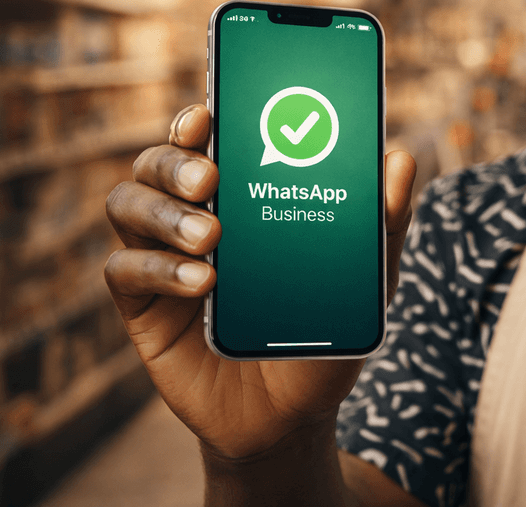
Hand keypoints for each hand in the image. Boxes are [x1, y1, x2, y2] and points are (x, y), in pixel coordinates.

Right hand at [104, 104, 416, 461]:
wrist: (293, 414)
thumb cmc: (325, 331)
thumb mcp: (364, 279)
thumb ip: (382, 223)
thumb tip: (401, 158)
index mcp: (242, 195)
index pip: (207, 138)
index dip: (199, 118)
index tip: (210, 112)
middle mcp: (196, 215)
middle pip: (158, 162)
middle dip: (177, 160)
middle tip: (213, 178)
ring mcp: (164, 259)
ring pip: (127, 204)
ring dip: (164, 213)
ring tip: (212, 236)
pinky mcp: (144, 308)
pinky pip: (124, 270)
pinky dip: (159, 269)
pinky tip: (203, 283)